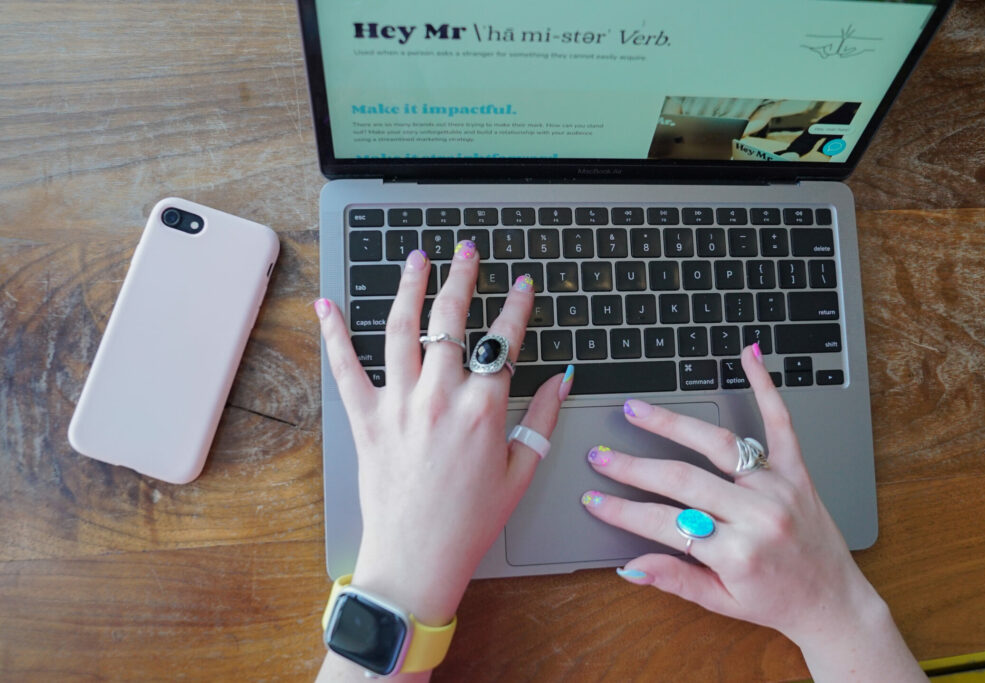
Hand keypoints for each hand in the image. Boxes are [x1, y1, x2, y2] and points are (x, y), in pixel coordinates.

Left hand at [316, 242, 571, 627]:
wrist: (417, 559)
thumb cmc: (470, 522)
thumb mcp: (521, 472)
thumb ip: (543, 418)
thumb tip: (562, 376)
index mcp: (484, 410)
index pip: (505, 341)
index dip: (517, 306)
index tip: (522, 285)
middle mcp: (441, 397)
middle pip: (452, 320)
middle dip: (462, 277)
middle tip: (467, 251)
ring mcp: (399, 405)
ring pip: (403, 329)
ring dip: (409, 287)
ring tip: (416, 258)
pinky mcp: (365, 419)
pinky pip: (346, 368)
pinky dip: (335, 333)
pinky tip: (328, 304)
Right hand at [581, 345, 924, 680]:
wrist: (835, 603)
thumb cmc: (777, 603)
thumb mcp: (720, 603)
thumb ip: (675, 579)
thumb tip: (629, 565)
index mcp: (737, 553)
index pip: (664, 524)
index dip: (623, 511)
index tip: (594, 500)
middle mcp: (759, 516)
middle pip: (683, 480)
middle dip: (634, 467)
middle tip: (601, 455)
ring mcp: (779, 488)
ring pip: (719, 445)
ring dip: (673, 424)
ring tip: (637, 410)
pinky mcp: (798, 472)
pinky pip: (781, 424)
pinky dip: (765, 388)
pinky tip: (748, 357)